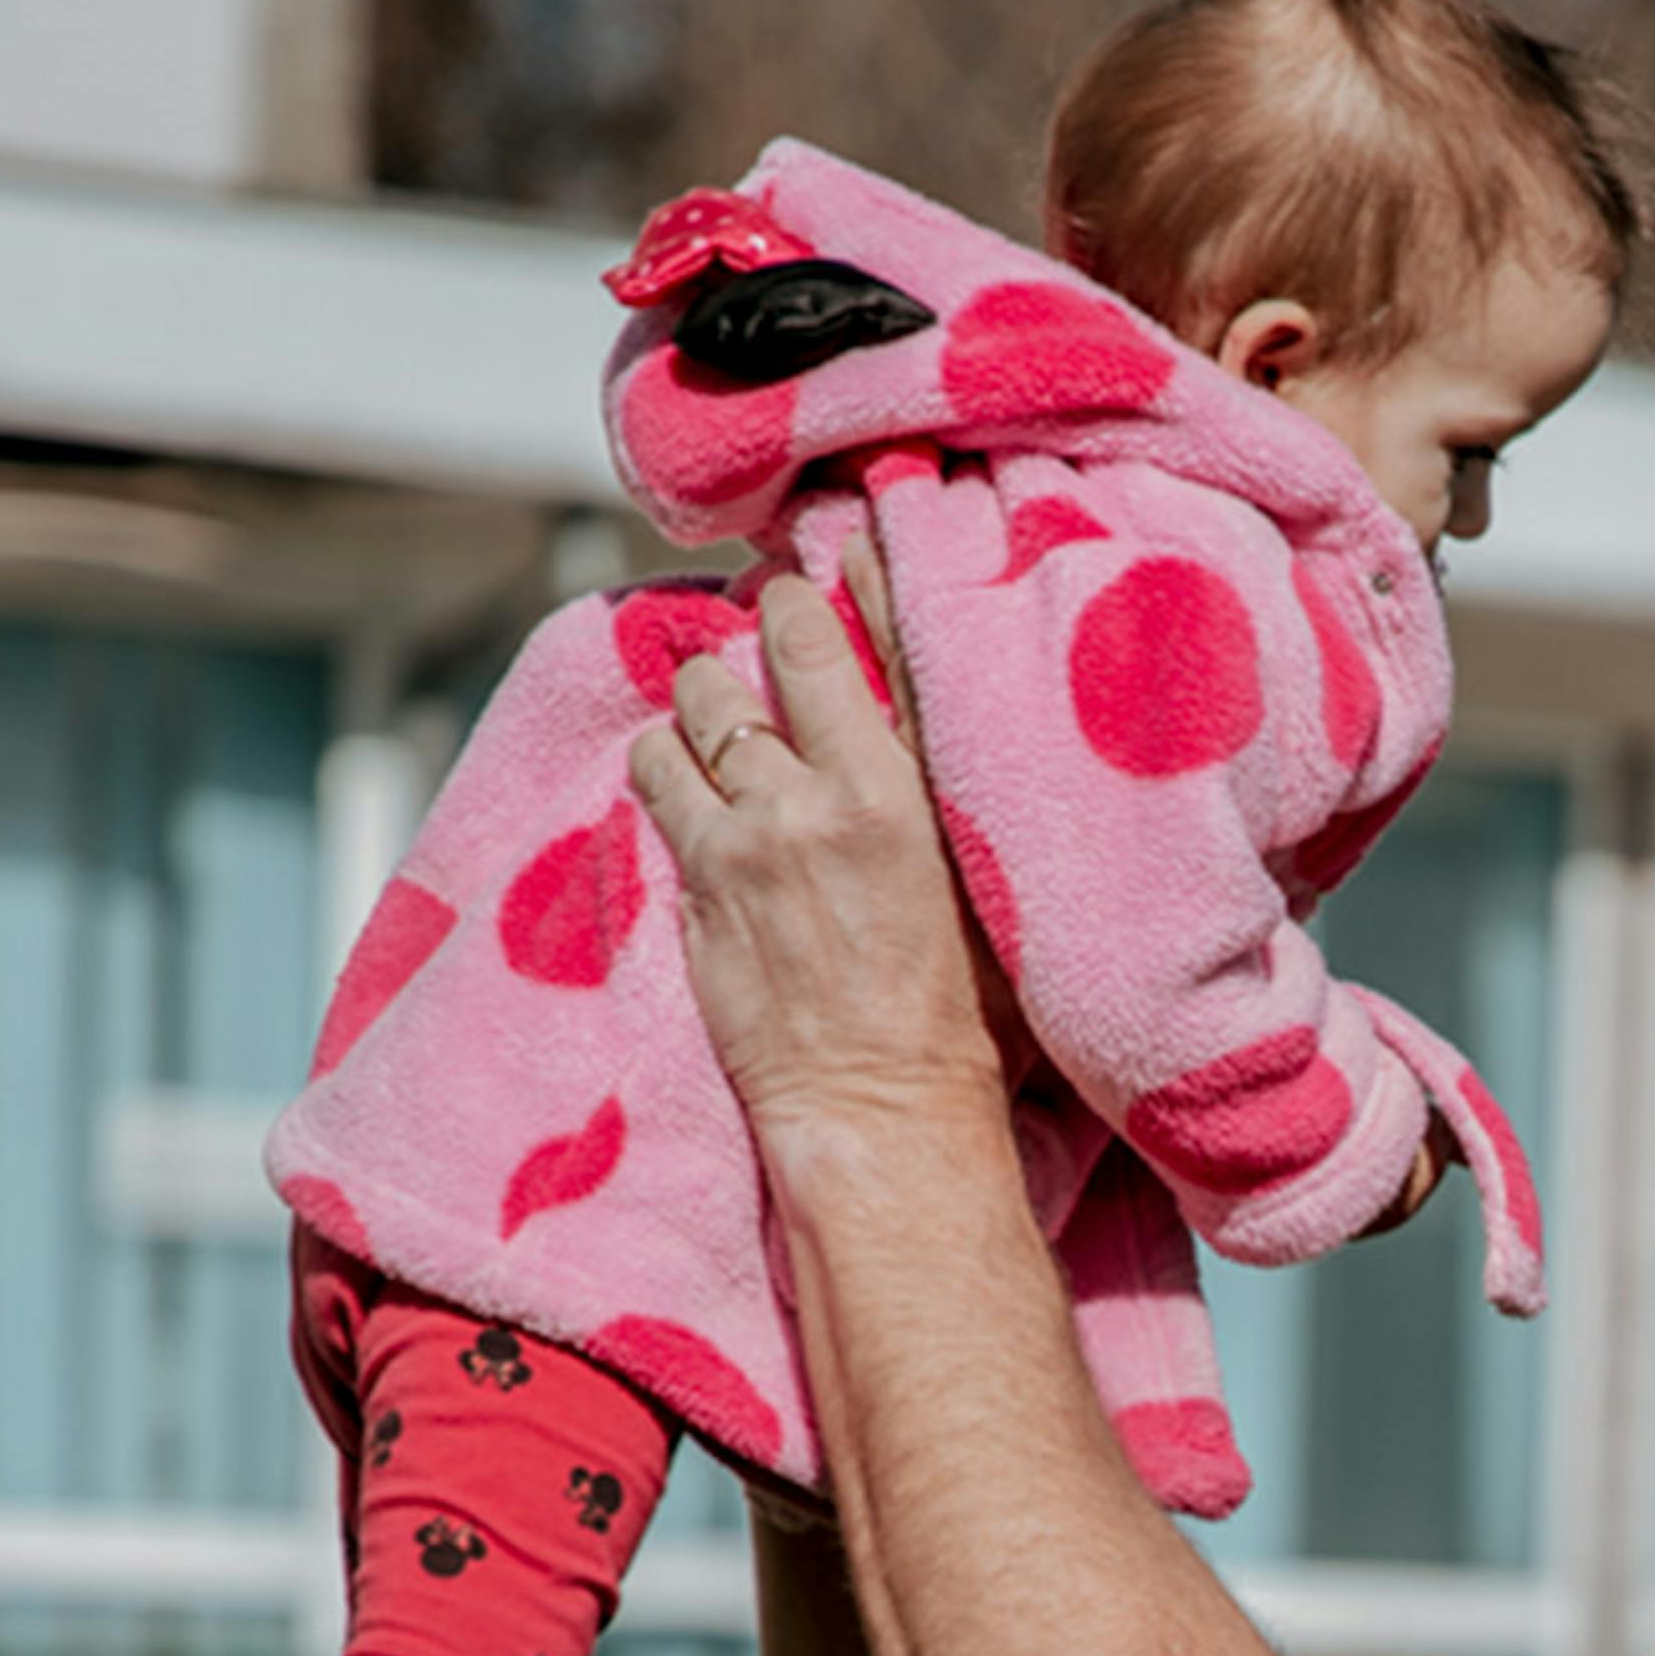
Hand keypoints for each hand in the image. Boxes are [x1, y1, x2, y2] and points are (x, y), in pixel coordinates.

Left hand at [623, 547, 1012, 1133]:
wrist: (885, 1113)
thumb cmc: (966, 1023)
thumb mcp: (996, 891)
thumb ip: (963, 798)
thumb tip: (950, 726)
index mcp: (927, 788)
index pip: (892, 634)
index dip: (862, 569)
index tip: (847, 542)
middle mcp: (839, 791)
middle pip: (785, 641)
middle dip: (773, 617)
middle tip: (773, 622)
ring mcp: (758, 833)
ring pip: (703, 700)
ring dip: (708, 696)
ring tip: (723, 716)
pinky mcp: (700, 879)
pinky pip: (658, 776)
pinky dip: (665, 764)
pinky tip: (684, 778)